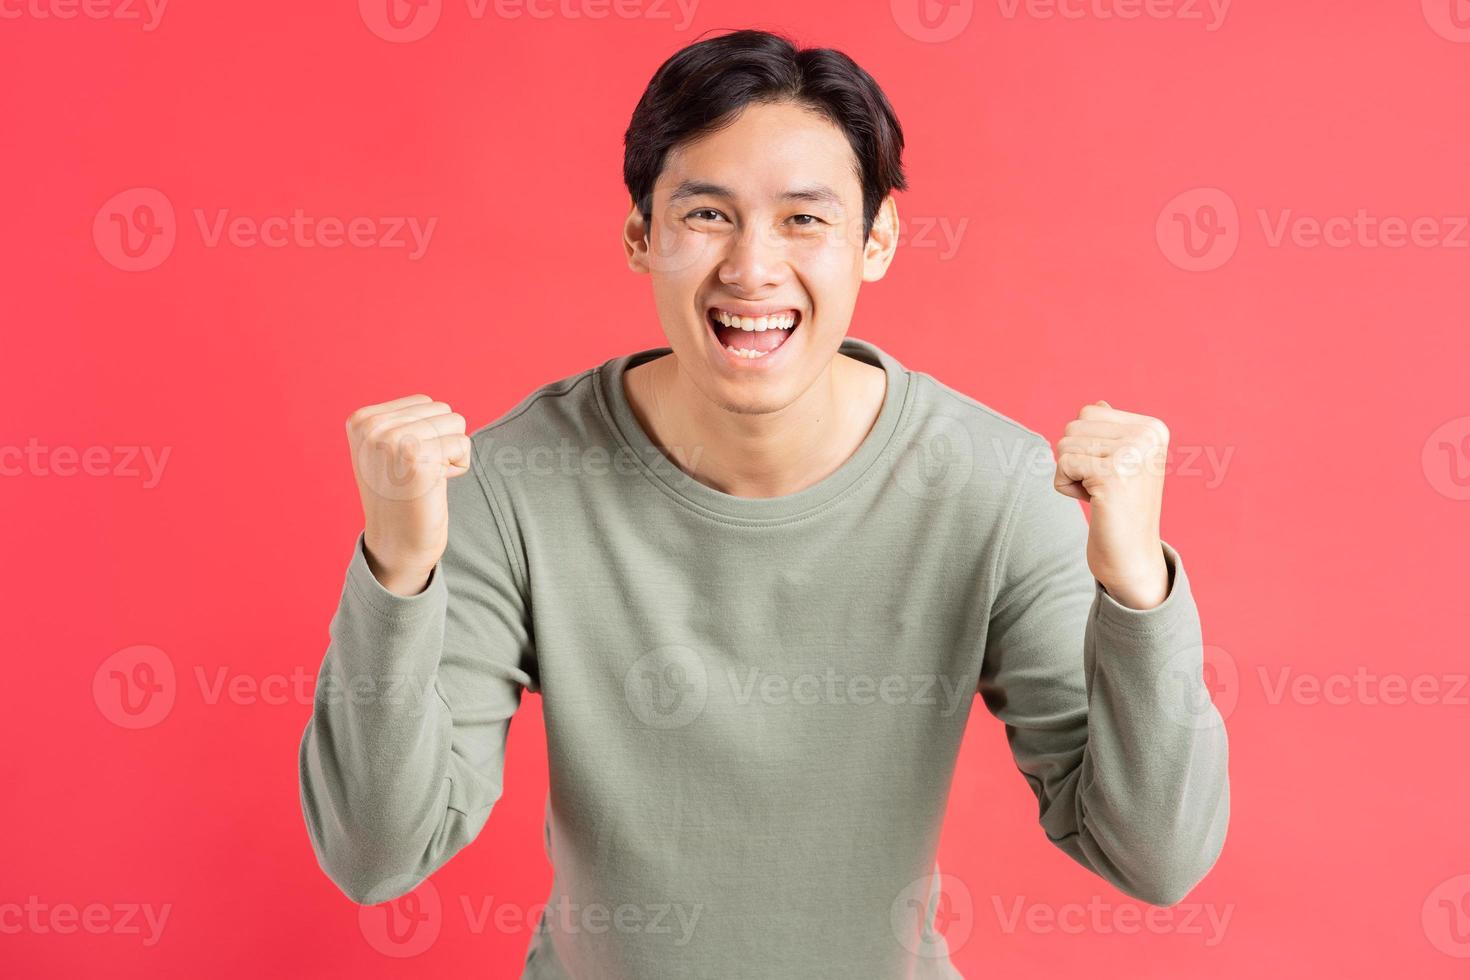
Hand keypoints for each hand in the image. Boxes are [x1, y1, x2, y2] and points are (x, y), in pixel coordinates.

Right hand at [347, 394, 471, 594]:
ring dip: (450, 453)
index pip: (423, 403)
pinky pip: (463, 444)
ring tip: (425, 479)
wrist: (397, 544)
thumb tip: (438, 407)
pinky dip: (458, 467)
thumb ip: (402, 422)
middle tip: (417, 475)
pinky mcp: (418, 457)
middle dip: (441, 442)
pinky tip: (434, 487)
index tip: (404, 465)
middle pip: (441, 410)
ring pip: (455, 422)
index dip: (426, 435)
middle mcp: (372, 426)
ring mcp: (393, 440)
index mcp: (362, 420)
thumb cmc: (400, 497)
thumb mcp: (386, 451)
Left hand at [1053, 400, 1170, 609]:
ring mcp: (1132, 454)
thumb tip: (1098, 404)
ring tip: (1099, 495)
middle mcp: (1147, 436)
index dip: (1086, 445)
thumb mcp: (1121, 462)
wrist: (1132, 556)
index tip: (1110, 472)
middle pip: (1073, 427)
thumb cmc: (1120, 508)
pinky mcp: (1112, 474)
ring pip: (1064, 445)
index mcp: (1152, 427)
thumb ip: (1109, 432)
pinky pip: (1062, 465)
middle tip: (1103, 487)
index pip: (1089, 412)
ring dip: (1071, 474)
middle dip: (1075, 459)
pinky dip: (1066, 487)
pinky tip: (1093, 503)